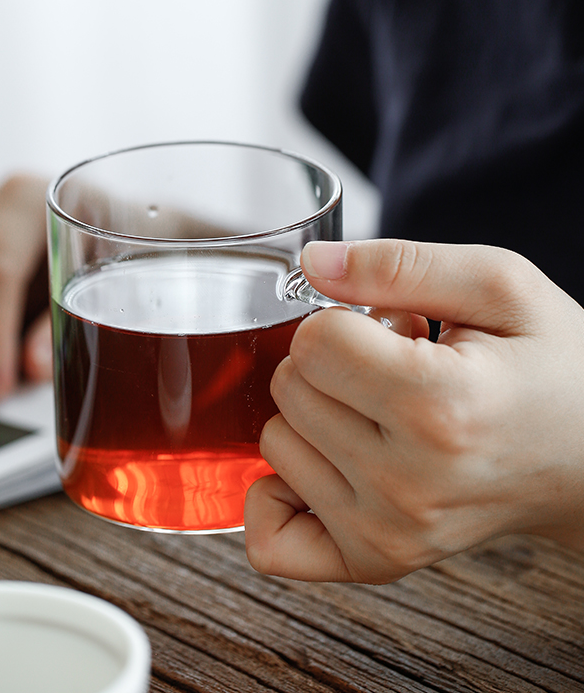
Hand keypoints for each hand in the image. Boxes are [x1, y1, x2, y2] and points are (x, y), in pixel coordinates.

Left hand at [245, 238, 583, 583]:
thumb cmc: (554, 367)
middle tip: (399, 372)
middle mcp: (407, 483)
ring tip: (388, 413)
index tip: (399, 332)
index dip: (346, 319)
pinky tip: (331, 464)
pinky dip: (281, 494)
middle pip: (289, 387)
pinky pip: (272, 537)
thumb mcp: (499, 287)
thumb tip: (311, 264)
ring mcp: (389, 533)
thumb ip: (398, 265)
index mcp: (438, 406)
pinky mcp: (376, 561)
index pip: (313, 341)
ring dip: (317, 416)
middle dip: (331, 362)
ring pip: (276, 441)